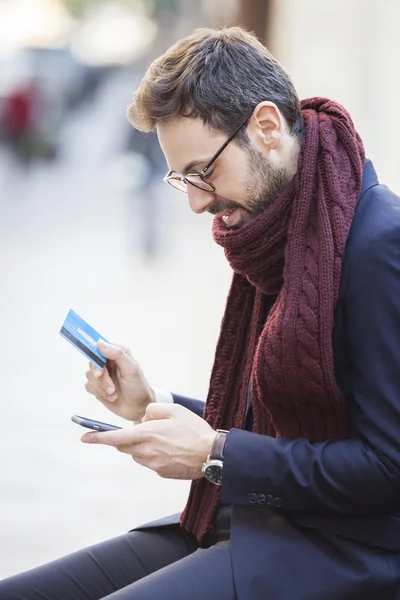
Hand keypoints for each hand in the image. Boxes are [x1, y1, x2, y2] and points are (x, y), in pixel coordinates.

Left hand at [81, 403, 217, 479]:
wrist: (212, 454)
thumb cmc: (194, 430)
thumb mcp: (174, 409)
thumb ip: (152, 411)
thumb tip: (142, 419)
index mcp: (147, 434)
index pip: (115, 437)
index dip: (98, 438)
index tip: (84, 437)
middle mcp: (147, 451)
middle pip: (124, 446)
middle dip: (125, 438)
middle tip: (140, 430)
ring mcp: (153, 464)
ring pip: (136, 454)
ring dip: (140, 446)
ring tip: (163, 438)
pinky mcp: (161, 472)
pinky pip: (149, 461)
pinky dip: (153, 454)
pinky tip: (170, 449)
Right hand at [84, 341, 154, 421]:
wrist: (137, 408)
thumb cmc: (138, 388)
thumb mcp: (131, 369)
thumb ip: (117, 354)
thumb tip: (100, 343)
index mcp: (118, 353)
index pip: (100, 348)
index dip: (98, 360)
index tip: (101, 372)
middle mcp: (108, 362)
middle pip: (92, 363)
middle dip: (101, 378)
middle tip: (111, 387)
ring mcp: (102, 374)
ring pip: (90, 376)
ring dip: (102, 388)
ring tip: (114, 393)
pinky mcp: (97, 386)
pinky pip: (89, 386)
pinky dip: (99, 393)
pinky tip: (110, 396)